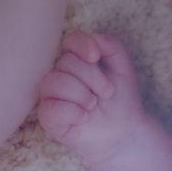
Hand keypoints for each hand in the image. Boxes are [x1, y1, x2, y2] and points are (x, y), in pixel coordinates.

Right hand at [38, 32, 146, 158]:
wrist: (123, 131)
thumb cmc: (120, 100)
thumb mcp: (123, 69)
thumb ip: (112, 46)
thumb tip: (94, 39)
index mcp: (76, 61)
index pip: (70, 41)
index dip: (82, 46)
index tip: (96, 58)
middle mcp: (60, 75)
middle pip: (66, 63)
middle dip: (93, 78)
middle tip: (106, 93)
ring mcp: (51, 96)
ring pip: (55, 82)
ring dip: (82, 95)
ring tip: (93, 106)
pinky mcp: (48, 118)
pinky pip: (51, 108)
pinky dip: (73, 113)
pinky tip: (84, 118)